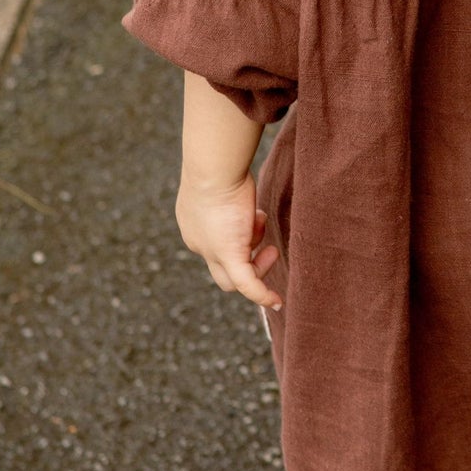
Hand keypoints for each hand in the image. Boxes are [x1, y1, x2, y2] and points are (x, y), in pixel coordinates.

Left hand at [175, 172, 282, 309]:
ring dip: (258, 263)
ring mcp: (211, 252)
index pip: (216, 249)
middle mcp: (198, 243)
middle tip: (268, 245)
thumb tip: (245, 199)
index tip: (260, 221)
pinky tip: (276, 301)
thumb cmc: (220, 169)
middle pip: (222, 269)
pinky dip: (261, 295)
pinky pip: (247, 284)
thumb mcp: (225, 186)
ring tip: (265, 231)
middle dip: (249, 259)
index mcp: (193, 228)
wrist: (213, 170)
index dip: (242, 240)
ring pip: (234, 276)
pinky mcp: (228, 255)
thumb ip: (232, 199)